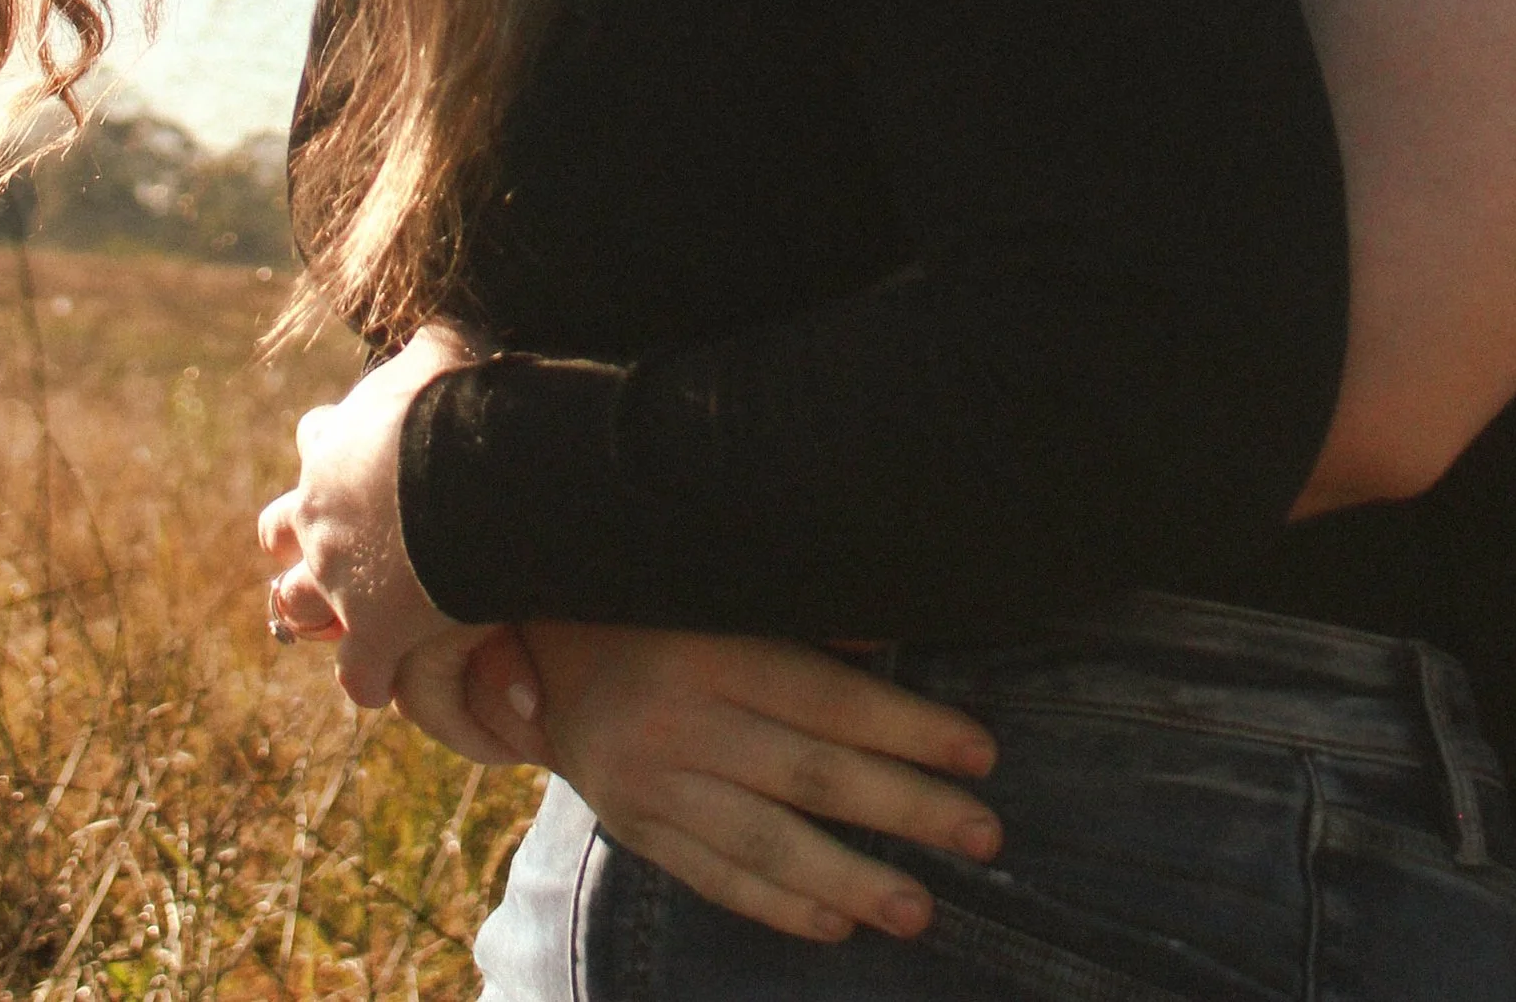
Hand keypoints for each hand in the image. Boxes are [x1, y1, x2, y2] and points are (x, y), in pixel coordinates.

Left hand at [258, 321, 492, 709]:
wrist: (465, 477)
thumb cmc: (458, 405)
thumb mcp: (447, 350)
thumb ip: (435, 343)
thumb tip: (444, 327)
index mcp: (333, 443)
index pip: (316, 437)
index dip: (335, 446)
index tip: (364, 455)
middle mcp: (319, 512)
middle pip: (277, 528)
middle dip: (298, 536)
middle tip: (335, 543)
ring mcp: (337, 578)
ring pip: (294, 606)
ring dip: (316, 611)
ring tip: (346, 618)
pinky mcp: (371, 632)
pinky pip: (357, 674)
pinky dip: (369, 679)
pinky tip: (386, 682)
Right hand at [460, 623, 1002, 943]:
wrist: (531, 650)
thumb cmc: (651, 606)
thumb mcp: (716, 590)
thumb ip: (800, 619)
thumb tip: (892, 644)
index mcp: (709, 648)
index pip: (828, 697)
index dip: (909, 726)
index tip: (982, 752)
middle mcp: (678, 721)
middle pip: (811, 774)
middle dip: (906, 807)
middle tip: (985, 835)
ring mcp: (651, 786)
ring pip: (767, 844)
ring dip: (852, 880)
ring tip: (921, 908)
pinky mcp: (634, 829)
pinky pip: (714, 878)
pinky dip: (777, 906)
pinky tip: (835, 925)